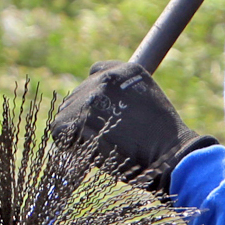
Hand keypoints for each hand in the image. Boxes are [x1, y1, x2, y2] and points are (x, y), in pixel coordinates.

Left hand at [50, 61, 215, 193]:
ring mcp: (92, 97)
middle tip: (99, 138)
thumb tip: (97, 107)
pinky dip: (65, 143)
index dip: (93, 97)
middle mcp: (106, 78)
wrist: (167, 153)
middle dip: (82, 117)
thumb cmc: (160, 139)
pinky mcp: (80, 118)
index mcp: (125, 71)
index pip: (94, 73)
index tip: (100, 116)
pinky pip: (58, 129)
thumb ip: (122, 96)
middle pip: (77, 96)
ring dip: (74, 131)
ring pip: (66, 112)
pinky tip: (83, 150)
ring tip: (95, 144)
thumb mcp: (146, 103)